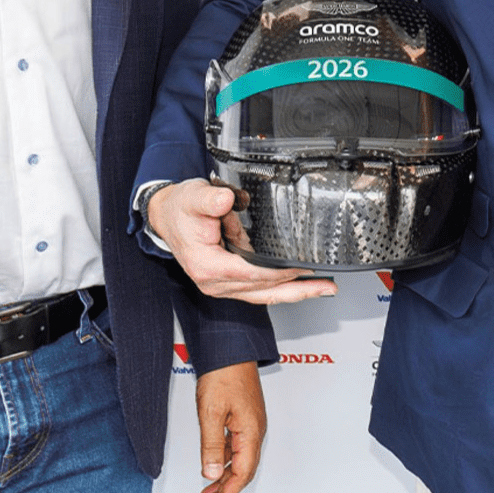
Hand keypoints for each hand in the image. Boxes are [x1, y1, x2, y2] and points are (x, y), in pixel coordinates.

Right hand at [148, 179, 334, 304]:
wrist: (167, 216)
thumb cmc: (181, 209)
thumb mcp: (193, 197)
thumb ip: (210, 200)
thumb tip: (227, 200)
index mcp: (207, 265)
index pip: (251, 274)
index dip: (279, 273)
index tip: (303, 269)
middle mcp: (215, 282)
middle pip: (263, 291)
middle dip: (297, 289)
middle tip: (326, 286)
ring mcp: (222, 285)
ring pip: (264, 295)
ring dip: (295, 293)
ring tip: (322, 288)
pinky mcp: (229, 281)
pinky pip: (259, 290)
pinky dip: (282, 288)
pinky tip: (301, 284)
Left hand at [192, 360, 266, 492]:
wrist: (229, 351)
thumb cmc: (224, 375)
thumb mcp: (211, 412)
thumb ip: (211, 445)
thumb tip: (210, 474)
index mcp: (251, 433)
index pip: (241, 474)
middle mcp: (254, 432)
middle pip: (241, 471)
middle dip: (223, 491)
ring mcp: (249, 426)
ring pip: (237, 461)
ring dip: (221, 479)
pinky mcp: (243, 420)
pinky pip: (233, 449)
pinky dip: (221, 462)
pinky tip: (210, 466)